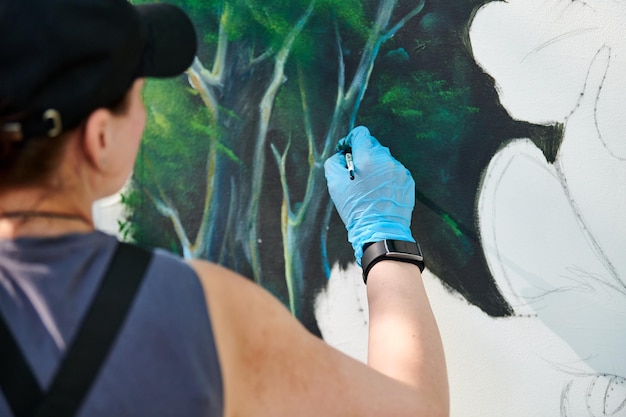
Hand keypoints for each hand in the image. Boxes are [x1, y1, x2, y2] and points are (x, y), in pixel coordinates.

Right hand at [324, 126, 414, 264]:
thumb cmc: (356, 208)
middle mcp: (386, 159)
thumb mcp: (335, 184)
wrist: (380, 230)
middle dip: (362, 155)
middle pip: (372, 146)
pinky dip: (386, 178)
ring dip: (375, 167)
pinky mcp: (407, 181)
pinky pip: (394, 172)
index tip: (346, 151)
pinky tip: (380, 193)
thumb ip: (334, 162)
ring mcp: (399, 170)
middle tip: (355, 173)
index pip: (360, 134)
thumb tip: (341, 154)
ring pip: (384, 160)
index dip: (350, 141)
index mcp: (367, 156)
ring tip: (368, 187)